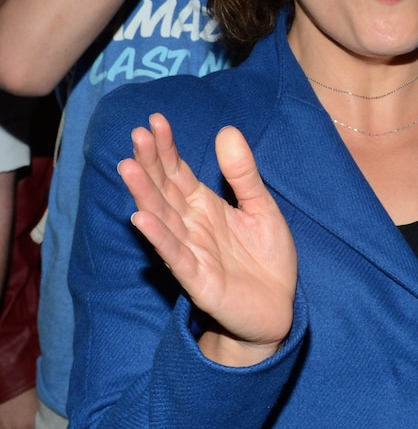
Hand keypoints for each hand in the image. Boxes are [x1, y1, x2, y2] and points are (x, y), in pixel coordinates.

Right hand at [119, 113, 297, 366]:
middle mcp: (191, 225)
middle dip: (150, 163)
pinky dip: (158, 237)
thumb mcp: (262, 207)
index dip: (166, 148)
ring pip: (162, 218)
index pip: (178, 172)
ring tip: (128, 167)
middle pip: (164, 190)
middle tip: (136, 135)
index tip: (154, 121)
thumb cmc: (266, 258)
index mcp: (205, 206)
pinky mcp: (198, 280)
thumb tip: (226, 130)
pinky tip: (141, 218)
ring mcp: (191, 251)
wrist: (278, 307)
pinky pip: (175, 255)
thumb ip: (243, 174)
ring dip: (144, 194)